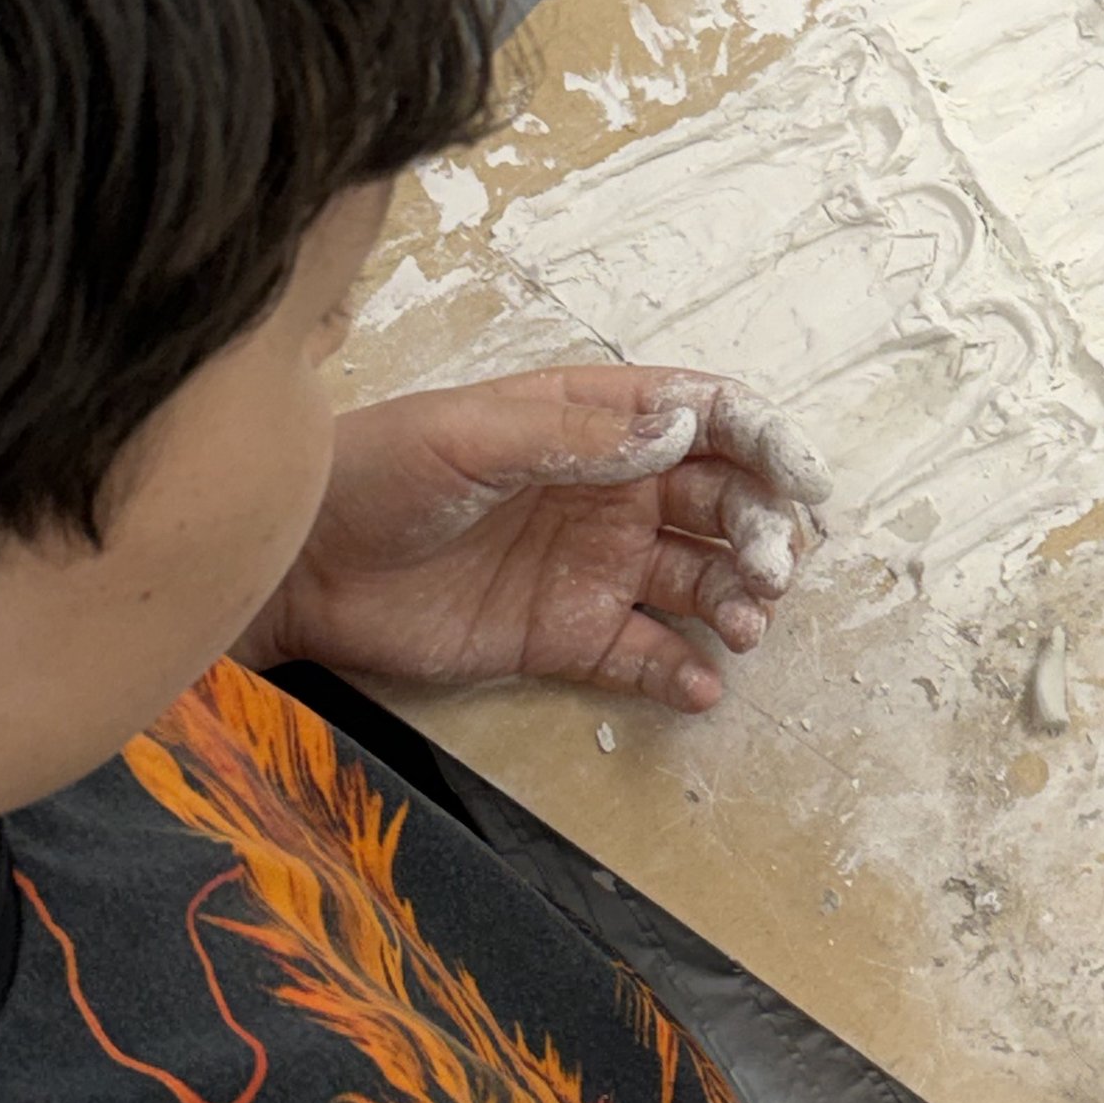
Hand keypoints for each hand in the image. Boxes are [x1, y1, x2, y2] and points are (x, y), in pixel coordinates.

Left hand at [238, 365, 830, 710]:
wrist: (300, 570)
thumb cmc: (373, 474)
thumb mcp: (467, 437)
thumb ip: (572, 435)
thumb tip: (678, 427)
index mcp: (593, 421)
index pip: (705, 417)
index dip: (764, 439)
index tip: (802, 477)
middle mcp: (611, 490)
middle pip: (722, 502)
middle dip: (763, 529)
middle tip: (771, 568)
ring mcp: (596, 565)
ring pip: (700, 578)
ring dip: (738, 599)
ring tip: (745, 626)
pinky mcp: (569, 635)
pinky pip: (647, 654)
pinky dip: (683, 670)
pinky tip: (702, 685)